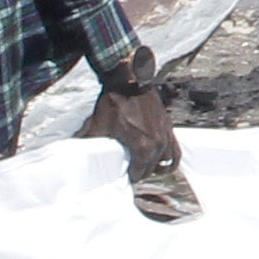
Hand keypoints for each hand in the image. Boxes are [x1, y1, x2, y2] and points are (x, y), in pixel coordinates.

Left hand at [91, 82, 188, 211]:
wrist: (128, 80)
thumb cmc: (114, 102)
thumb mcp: (99, 127)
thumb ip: (93, 146)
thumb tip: (83, 157)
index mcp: (142, 148)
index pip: (137, 174)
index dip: (128, 178)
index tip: (122, 177)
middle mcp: (157, 144)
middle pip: (150, 169)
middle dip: (139, 173)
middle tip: (129, 172)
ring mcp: (164, 135)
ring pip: (163, 161)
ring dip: (153, 167)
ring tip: (143, 167)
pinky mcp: (168, 126)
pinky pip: (175, 150)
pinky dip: (170, 159)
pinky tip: (164, 163)